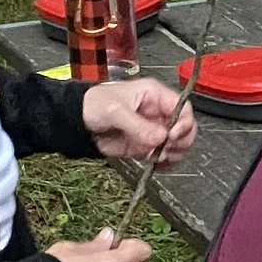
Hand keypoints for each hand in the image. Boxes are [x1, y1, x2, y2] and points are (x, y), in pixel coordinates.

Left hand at [81, 78, 198, 163]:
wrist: (76, 122)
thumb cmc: (94, 104)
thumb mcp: (116, 110)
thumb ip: (138, 125)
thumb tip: (160, 138)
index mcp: (155, 96)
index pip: (183, 108)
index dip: (184, 122)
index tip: (173, 135)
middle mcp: (158, 114)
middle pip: (185, 129)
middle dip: (180, 141)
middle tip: (166, 148)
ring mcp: (153, 131)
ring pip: (177, 145)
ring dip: (172, 154)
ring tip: (156, 157)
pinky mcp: (145, 147)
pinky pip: (163, 157)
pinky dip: (163, 164)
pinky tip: (155, 165)